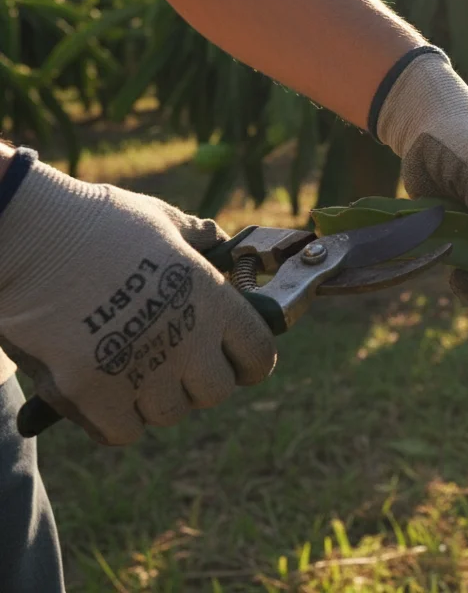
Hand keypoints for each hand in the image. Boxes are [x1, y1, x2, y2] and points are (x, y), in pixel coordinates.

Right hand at [0, 156, 276, 444]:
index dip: (249, 362)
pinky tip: (100, 392)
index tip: (234, 360)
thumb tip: (216, 239)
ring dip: (153, 398)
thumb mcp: (159, 219)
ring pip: (168, 413)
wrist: (24, 232)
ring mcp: (140, 370)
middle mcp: (186, 340)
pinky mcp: (91, 393)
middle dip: (198, 382)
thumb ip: (196, 237)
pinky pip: (121, 432)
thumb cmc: (93, 221)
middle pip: (215, 393)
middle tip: (172, 362)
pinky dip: (113, 419)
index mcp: (212, 299)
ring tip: (129, 368)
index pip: (259, 357)